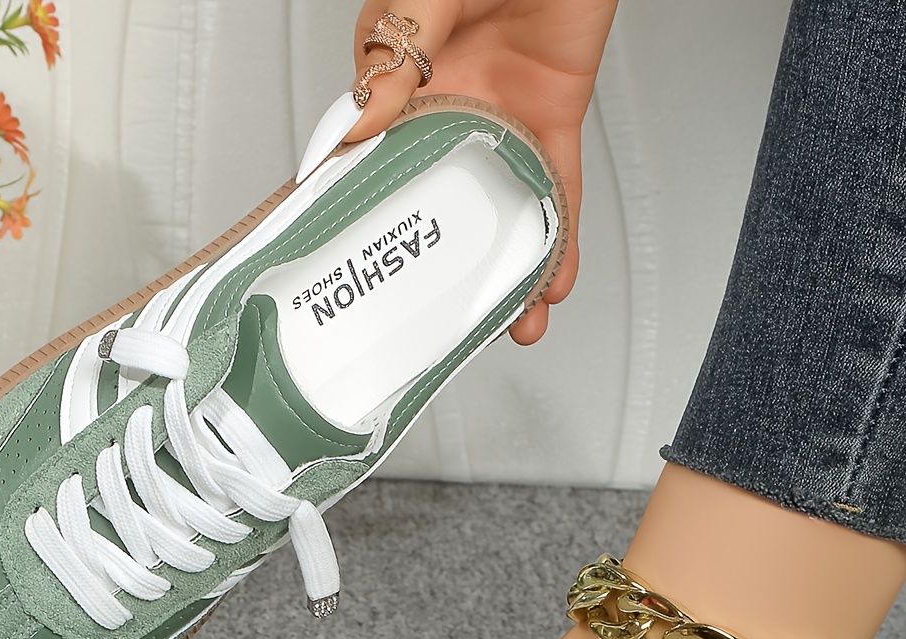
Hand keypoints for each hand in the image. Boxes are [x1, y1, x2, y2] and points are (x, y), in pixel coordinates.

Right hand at [348, 0, 616, 343]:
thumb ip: (397, 48)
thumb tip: (362, 119)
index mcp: (397, 77)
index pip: (365, 158)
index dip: (356, 215)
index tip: (346, 269)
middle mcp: (444, 106)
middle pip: (435, 203)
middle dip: (437, 266)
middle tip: (436, 321)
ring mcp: (498, 118)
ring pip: (497, 209)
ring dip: (506, 269)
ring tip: (510, 322)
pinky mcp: (549, 118)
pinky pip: (555, 187)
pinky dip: (560, 235)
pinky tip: (556, 277)